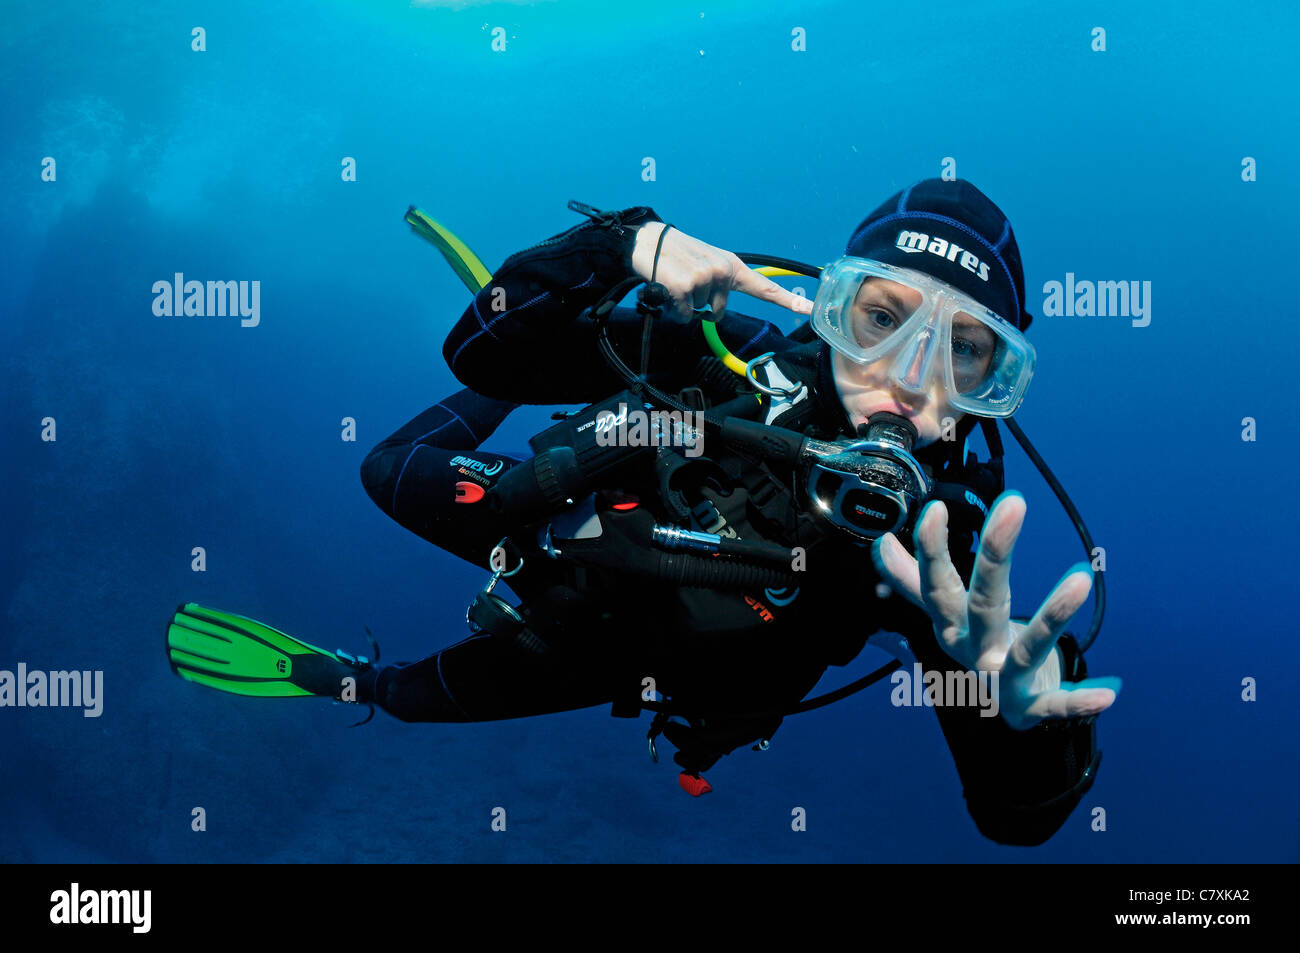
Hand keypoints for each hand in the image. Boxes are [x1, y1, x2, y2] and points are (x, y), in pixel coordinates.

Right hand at [631, 222, 812, 322]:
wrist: (649, 241)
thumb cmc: (680, 256)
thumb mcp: (708, 262)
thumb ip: (722, 283)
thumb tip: (717, 311)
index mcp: (732, 266)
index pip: (765, 287)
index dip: (788, 301)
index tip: (809, 309)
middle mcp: (722, 271)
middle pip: (719, 311)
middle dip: (702, 305)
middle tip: (688, 282)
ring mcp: (705, 278)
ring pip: (700, 313)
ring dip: (686, 304)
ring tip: (677, 281)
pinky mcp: (685, 287)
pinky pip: (685, 316)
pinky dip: (675, 309)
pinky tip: (669, 288)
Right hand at [871, 492, 1121, 729]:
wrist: (1003, 706)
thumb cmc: (978, 648)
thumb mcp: (946, 614)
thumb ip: (913, 580)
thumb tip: (880, 543)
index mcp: (950, 626)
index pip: (936, 585)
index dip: (931, 550)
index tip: (935, 509)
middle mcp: (973, 651)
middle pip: (981, 603)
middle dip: (995, 554)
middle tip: (1013, 503)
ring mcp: (1004, 680)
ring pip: (1027, 649)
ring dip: (1053, 616)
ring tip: (1081, 579)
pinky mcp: (1034, 706)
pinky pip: (1058, 705)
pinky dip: (1079, 702)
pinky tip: (1109, 692)